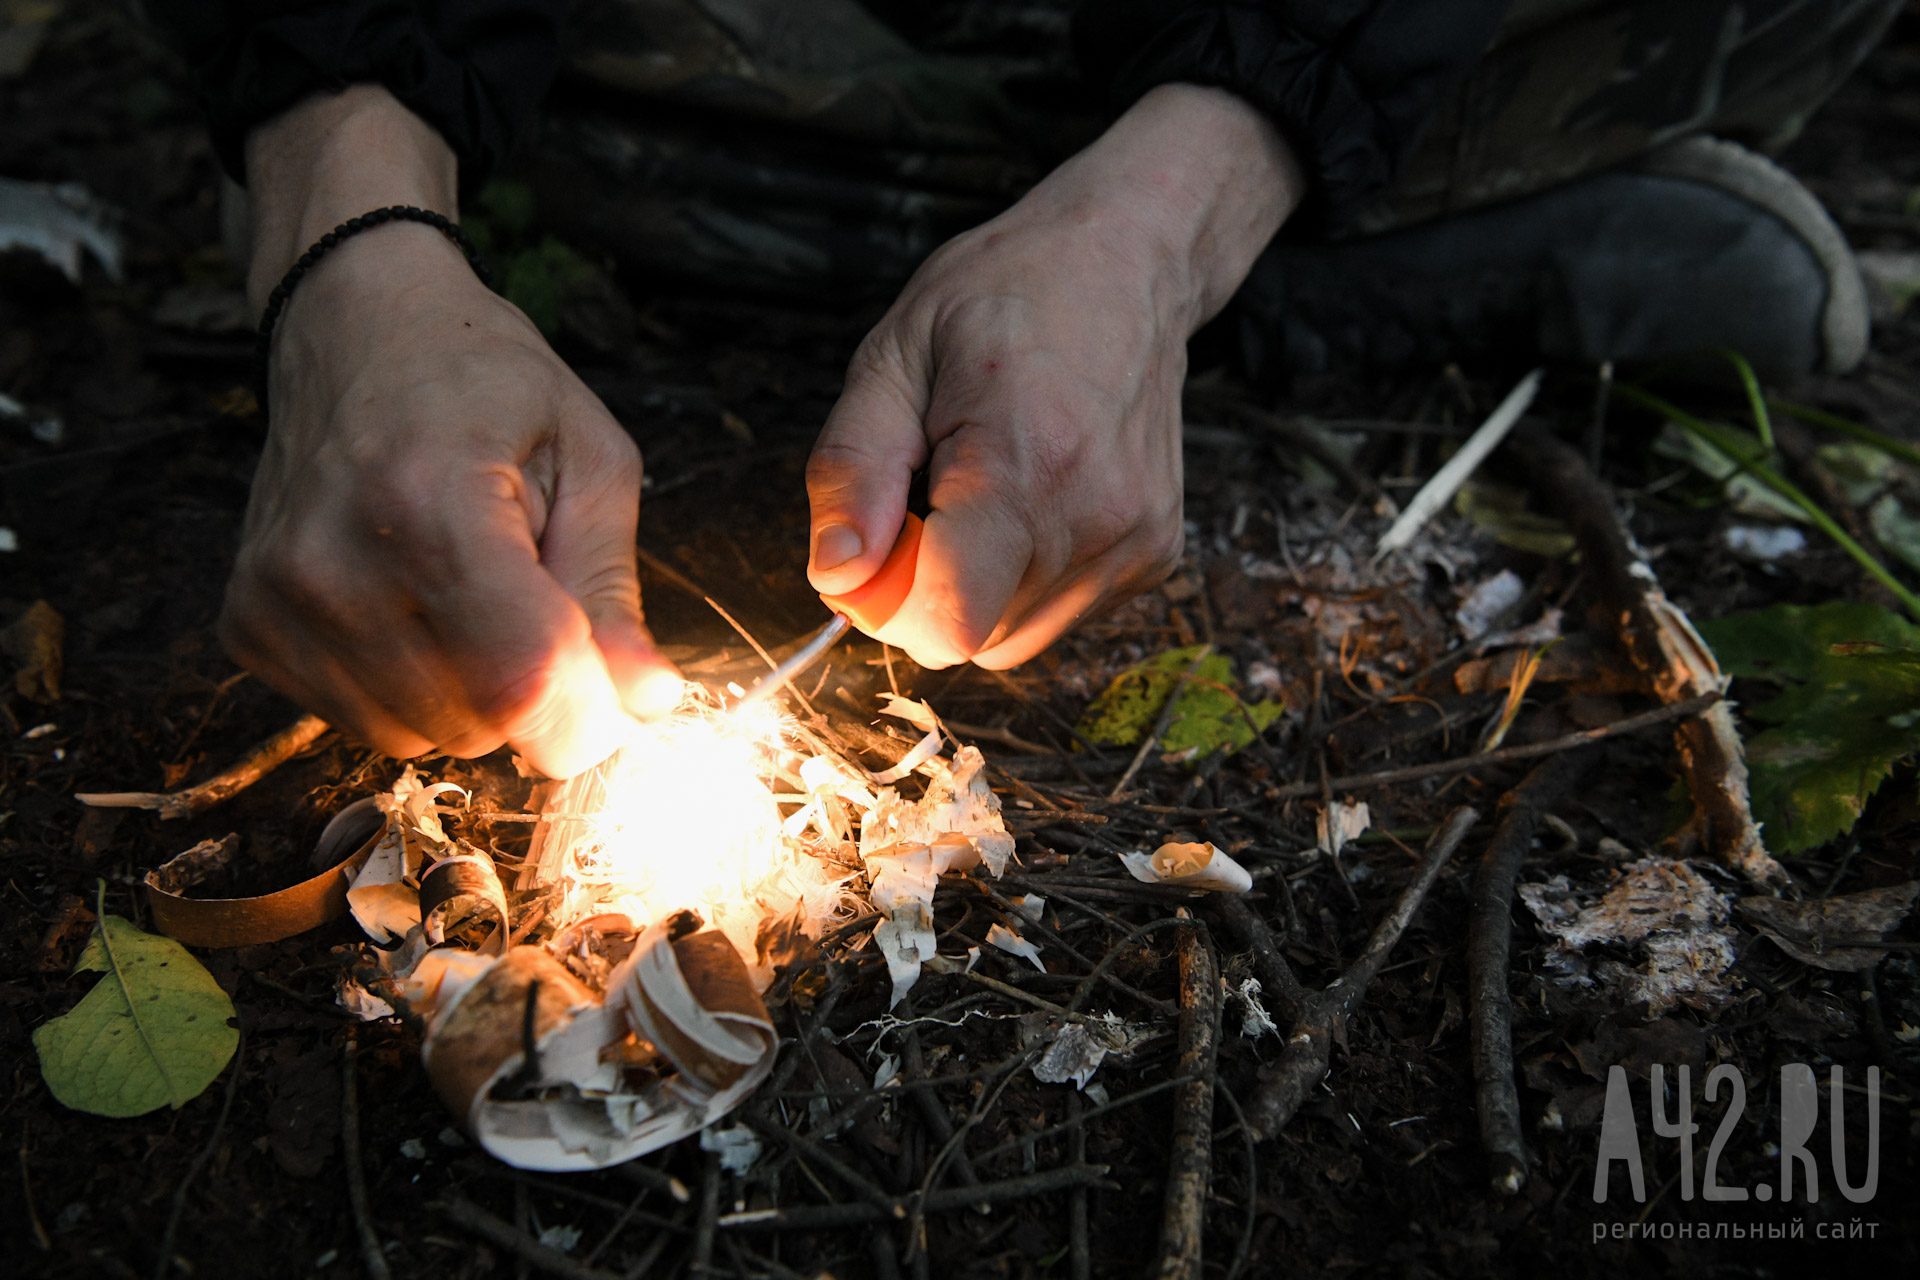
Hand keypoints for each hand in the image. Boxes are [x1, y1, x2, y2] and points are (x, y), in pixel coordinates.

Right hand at [220, 88, 678, 777]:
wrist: (354, 328)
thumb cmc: (486, 384)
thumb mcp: (590, 461)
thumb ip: (613, 591)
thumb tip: (648, 700)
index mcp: (433, 506)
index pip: (523, 683)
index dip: (588, 713)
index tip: (612, 684)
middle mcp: (335, 565)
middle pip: (480, 724)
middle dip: (536, 690)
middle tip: (533, 596)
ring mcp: (278, 602)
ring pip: (423, 737)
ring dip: (472, 693)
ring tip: (470, 591)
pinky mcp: (246, 626)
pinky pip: (363, 722)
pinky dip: (411, 688)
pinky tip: (413, 605)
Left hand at [806, 85, 1303, 668]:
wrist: (1127, 262)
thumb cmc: (1006, 293)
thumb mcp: (894, 356)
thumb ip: (852, 471)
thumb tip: (835, 575)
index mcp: (1024, 464)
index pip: (947, 623)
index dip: (890, 602)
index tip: (885, 533)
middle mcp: (1095, 518)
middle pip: (971, 637)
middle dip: (928, 586)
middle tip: (933, 489)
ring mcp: (1136, 542)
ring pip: (1013, 638)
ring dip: (977, 585)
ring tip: (986, 486)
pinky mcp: (1156, 555)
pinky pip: (1058, 614)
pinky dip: (1024, 576)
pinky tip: (1032, 495)